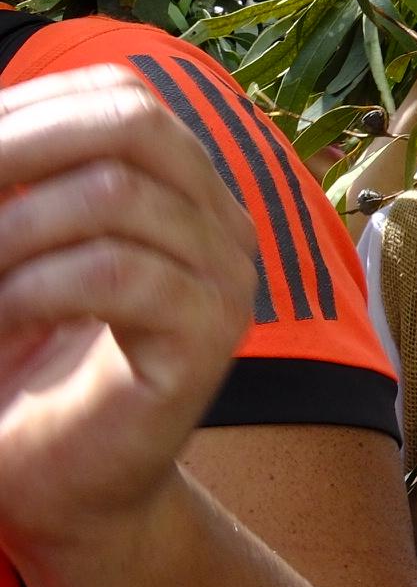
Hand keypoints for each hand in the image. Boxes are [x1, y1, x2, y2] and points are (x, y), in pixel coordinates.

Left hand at [0, 65, 256, 562]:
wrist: (59, 488)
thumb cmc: (24, 366)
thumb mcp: (18, 255)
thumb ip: (23, 188)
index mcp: (185, 192)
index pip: (124, 98)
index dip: (34, 111)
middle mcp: (222, 223)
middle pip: (137, 124)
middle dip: (25, 146)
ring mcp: (225, 279)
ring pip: (118, 197)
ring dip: (14, 233)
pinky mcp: (207, 339)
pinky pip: (118, 275)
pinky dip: (36, 288)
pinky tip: (4, 319)